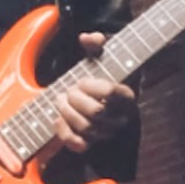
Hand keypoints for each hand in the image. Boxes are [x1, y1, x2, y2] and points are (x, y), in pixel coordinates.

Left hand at [51, 32, 136, 152]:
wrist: (100, 96)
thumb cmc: (102, 73)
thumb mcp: (102, 54)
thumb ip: (96, 42)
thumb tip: (87, 38)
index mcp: (127, 94)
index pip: (111, 93)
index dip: (93, 86)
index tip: (83, 80)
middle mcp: (120, 116)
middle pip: (97, 112)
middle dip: (76, 99)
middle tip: (68, 90)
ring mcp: (106, 132)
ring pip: (87, 129)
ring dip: (67, 112)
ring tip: (60, 100)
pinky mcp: (91, 143)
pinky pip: (78, 145)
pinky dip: (64, 132)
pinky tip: (58, 118)